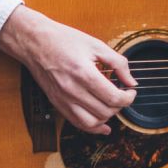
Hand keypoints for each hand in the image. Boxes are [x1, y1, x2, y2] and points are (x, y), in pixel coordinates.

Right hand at [0, 4, 137, 133]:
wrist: (36, 42)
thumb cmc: (65, 40)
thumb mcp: (96, 45)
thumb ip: (118, 63)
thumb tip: (131, 81)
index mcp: (84, 73)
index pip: (113, 98)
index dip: (128, 98)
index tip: (131, 91)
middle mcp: (73, 90)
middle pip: (105, 111)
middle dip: (120, 106)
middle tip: (123, 94)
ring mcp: (63, 100)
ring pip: (92, 123)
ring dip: (107, 117)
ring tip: (112, 105)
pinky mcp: (57, 104)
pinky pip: (77, 124)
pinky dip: (92, 127)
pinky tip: (103, 126)